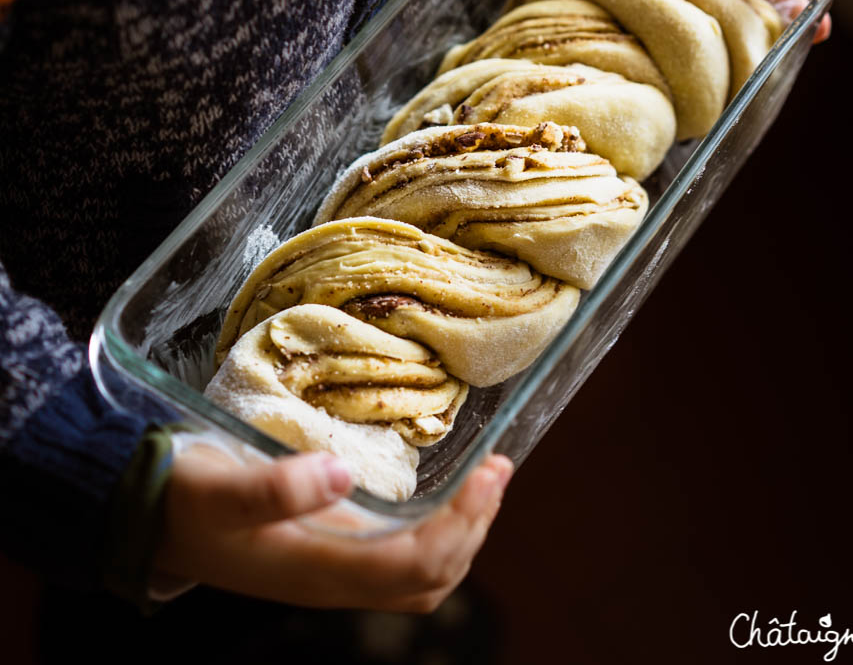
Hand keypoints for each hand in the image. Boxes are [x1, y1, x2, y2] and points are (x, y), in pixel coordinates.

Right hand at [154, 447, 512, 611]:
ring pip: (421, 576)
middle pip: (429, 579)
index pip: (410, 567)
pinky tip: (447, 492)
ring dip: (464, 531)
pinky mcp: (334, 553)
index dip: (458, 527)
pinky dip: (440, 529)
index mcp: (315, 570)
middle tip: (500, 469)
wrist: (156, 525)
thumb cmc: (187, 502)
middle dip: (474, 528)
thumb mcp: (219, 489)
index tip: (488, 473)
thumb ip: (273, 488)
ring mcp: (337, 571)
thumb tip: (341, 475)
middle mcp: (335, 581)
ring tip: (487, 479)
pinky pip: (403, 558)